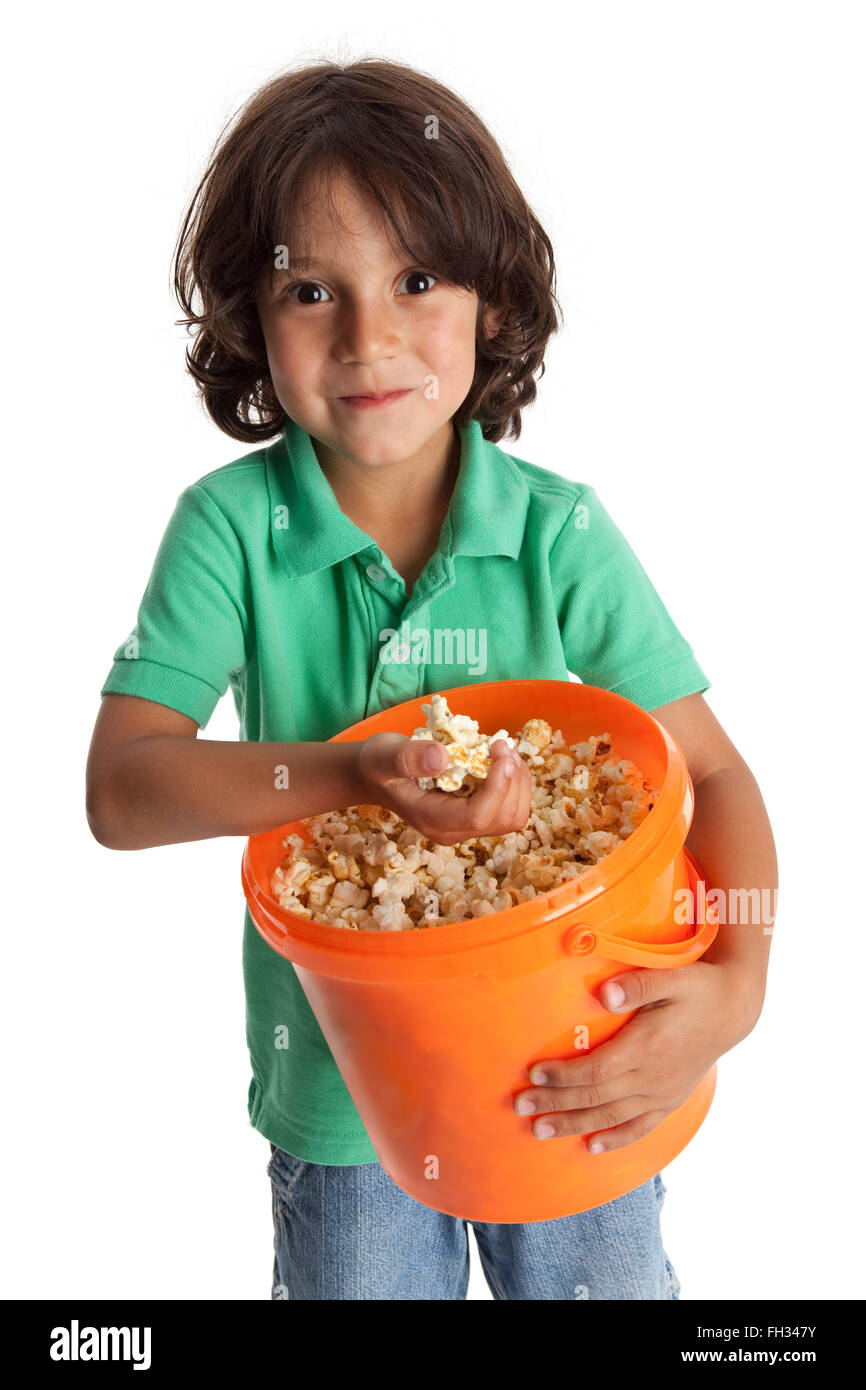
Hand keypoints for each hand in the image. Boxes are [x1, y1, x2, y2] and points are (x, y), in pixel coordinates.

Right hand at [356, 733, 532, 845]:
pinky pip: (510, 806)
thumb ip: (407, 758)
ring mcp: (467, 825)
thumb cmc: (378, 765)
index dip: (498, 786)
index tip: (500, 751)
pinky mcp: (477, 814)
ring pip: (513, 815)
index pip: (478, 816)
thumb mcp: (384, 756)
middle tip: (501, 744)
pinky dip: (515, 781)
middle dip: (513, 781)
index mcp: (433, 821)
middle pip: (504, 819)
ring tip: (504, 751)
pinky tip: (501, 759)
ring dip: (519, 781)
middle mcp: (454, 830)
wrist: (376, 776)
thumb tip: (443, 757)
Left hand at [513, 960, 762, 1152]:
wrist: (734, 1009)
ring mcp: (662, 1093)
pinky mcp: (670, 1100)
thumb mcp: (672, 977)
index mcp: (647, 1048)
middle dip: (555, 1103)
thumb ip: (638, 985)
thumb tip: (605, 993)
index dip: (563, 1075)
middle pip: (596, 1097)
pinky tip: (591, 1147)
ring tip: (540, 1132)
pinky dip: (615, 1139)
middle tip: (520, 1107)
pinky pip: (640, 1127)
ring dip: (574, 1125)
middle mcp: (653, 1078)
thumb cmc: (698, 987)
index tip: (533, 1072)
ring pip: (611, 1117)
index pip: (596, 1069)